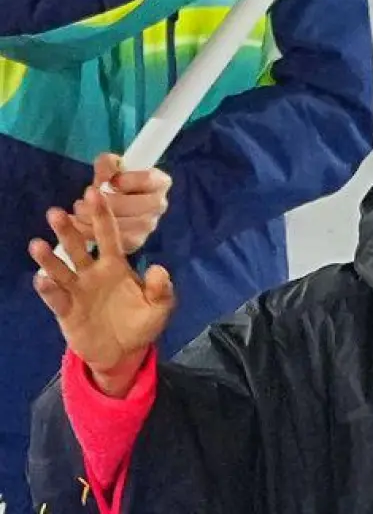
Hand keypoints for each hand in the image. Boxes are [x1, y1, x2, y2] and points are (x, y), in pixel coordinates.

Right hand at [30, 188, 174, 396]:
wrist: (124, 352)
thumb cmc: (140, 323)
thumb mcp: (159, 307)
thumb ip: (162, 289)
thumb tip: (158, 268)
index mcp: (115, 266)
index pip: (108, 236)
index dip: (102, 215)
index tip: (95, 192)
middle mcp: (93, 273)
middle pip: (78, 247)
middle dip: (68, 230)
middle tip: (56, 212)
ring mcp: (78, 291)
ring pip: (61, 270)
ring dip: (49, 258)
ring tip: (37, 244)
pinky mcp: (67, 311)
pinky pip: (57, 298)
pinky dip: (49, 289)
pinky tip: (43, 278)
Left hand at [70, 154, 169, 252]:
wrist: (109, 206)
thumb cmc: (111, 184)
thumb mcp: (109, 168)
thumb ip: (106, 164)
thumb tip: (104, 173)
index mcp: (159, 182)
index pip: (148, 179)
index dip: (126, 180)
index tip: (110, 182)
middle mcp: (159, 204)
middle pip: (136, 206)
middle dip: (105, 203)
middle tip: (86, 198)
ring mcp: (149, 225)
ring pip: (125, 225)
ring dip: (95, 219)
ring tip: (79, 211)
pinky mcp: (136, 242)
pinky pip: (114, 241)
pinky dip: (92, 233)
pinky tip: (78, 225)